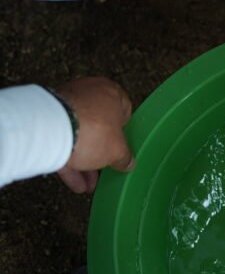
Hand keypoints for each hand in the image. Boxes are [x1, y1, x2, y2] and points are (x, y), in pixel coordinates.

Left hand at [55, 77, 134, 193]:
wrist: (50, 131)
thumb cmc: (91, 130)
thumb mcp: (117, 150)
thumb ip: (124, 157)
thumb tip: (127, 162)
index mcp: (111, 92)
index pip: (124, 112)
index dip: (123, 134)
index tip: (121, 148)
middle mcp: (89, 93)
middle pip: (100, 126)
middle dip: (101, 150)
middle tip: (103, 166)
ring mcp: (67, 104)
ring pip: (80, 134)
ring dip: (84, 158)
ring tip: (87, 181)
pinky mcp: (48, 117)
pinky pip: (62, 139)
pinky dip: (68, 159)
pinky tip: (73, 180)